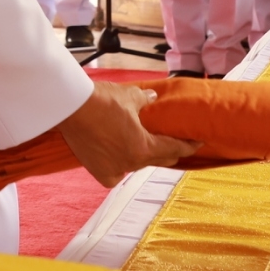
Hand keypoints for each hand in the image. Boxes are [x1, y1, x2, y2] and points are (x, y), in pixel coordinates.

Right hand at [55, 80, 197, 186]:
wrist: (71, 108)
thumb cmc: (101, 100)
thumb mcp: (130, 96)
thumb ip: (146, 101)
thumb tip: (153, 100)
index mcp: (144, 148)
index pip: (175, 149)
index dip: (189, 145)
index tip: (198, 141)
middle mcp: (131, 163)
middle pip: (159, 159)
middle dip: (169, 150)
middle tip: (174, 140)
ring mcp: (114, 169)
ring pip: (137, 165)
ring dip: (143, 155)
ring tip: (142, 143)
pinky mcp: (98, 171)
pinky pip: (116, 174)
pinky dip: (120, 167)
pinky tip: (119, 158)